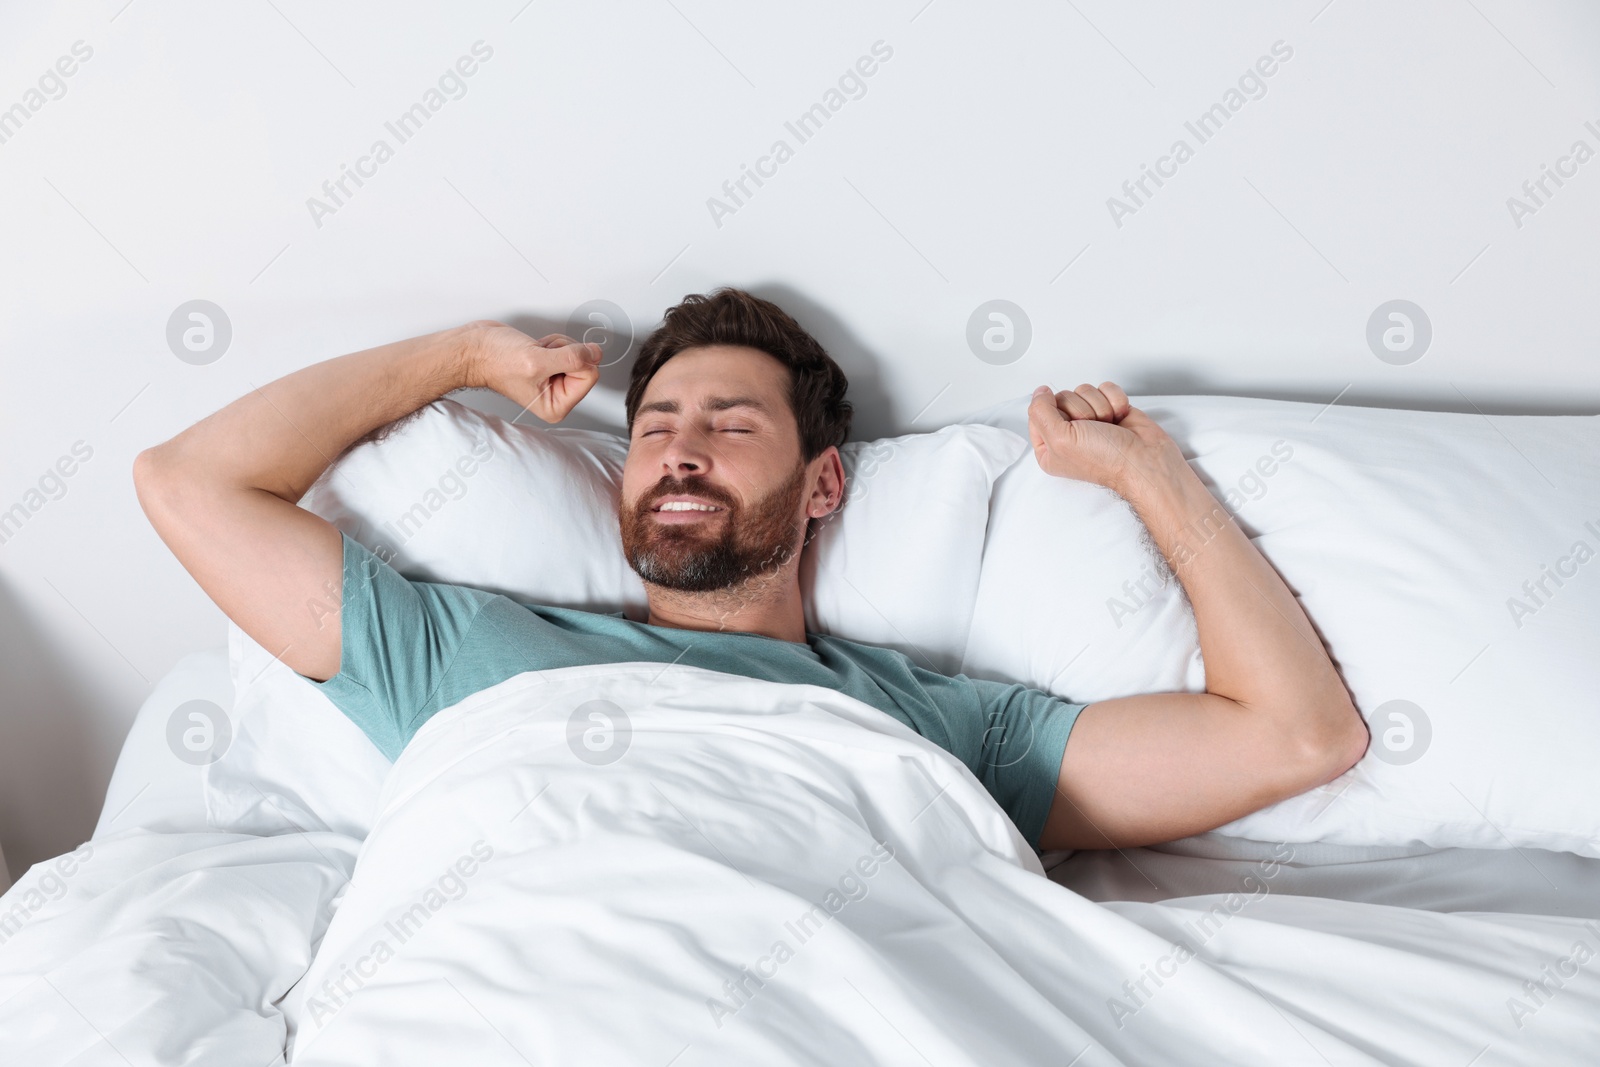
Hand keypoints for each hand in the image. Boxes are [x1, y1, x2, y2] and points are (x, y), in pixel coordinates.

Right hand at [461, 321, 602, 422]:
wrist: (474, 348)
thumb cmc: (495, 360)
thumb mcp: (538, 361)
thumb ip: (573, 358)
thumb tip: (595, 353)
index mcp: (556, 406)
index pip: (590, 376)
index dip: (573, 360)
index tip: (550, 359)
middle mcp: (557, 395)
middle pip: (585, 364)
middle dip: (563, 352)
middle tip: (539, 356)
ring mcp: (554, 379)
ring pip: (577, 352)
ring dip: (555, 345)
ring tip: (533, 353)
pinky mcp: (551, 363)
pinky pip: (566, 346)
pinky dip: (551, 342)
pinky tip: (534, 348)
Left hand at [1027, 382, 1179, 491]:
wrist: (1145, 460)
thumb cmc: (1106, 460)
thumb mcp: (1059, 439)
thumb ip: (1040, 412)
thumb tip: (1040, 392)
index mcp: (1049, 447)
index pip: (1038, 412)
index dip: (1053, 413)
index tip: (1067, 425)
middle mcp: (1068, 434)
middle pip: (1063, 397)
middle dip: (1081, 411)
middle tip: (1092, 430)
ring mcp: (1090, 420)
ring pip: (1084, 390)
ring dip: (1099, 407)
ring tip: (1107, 426)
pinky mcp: (1110, 409)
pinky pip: (1105, 388)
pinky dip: (1114, 400)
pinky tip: (1119, 418)